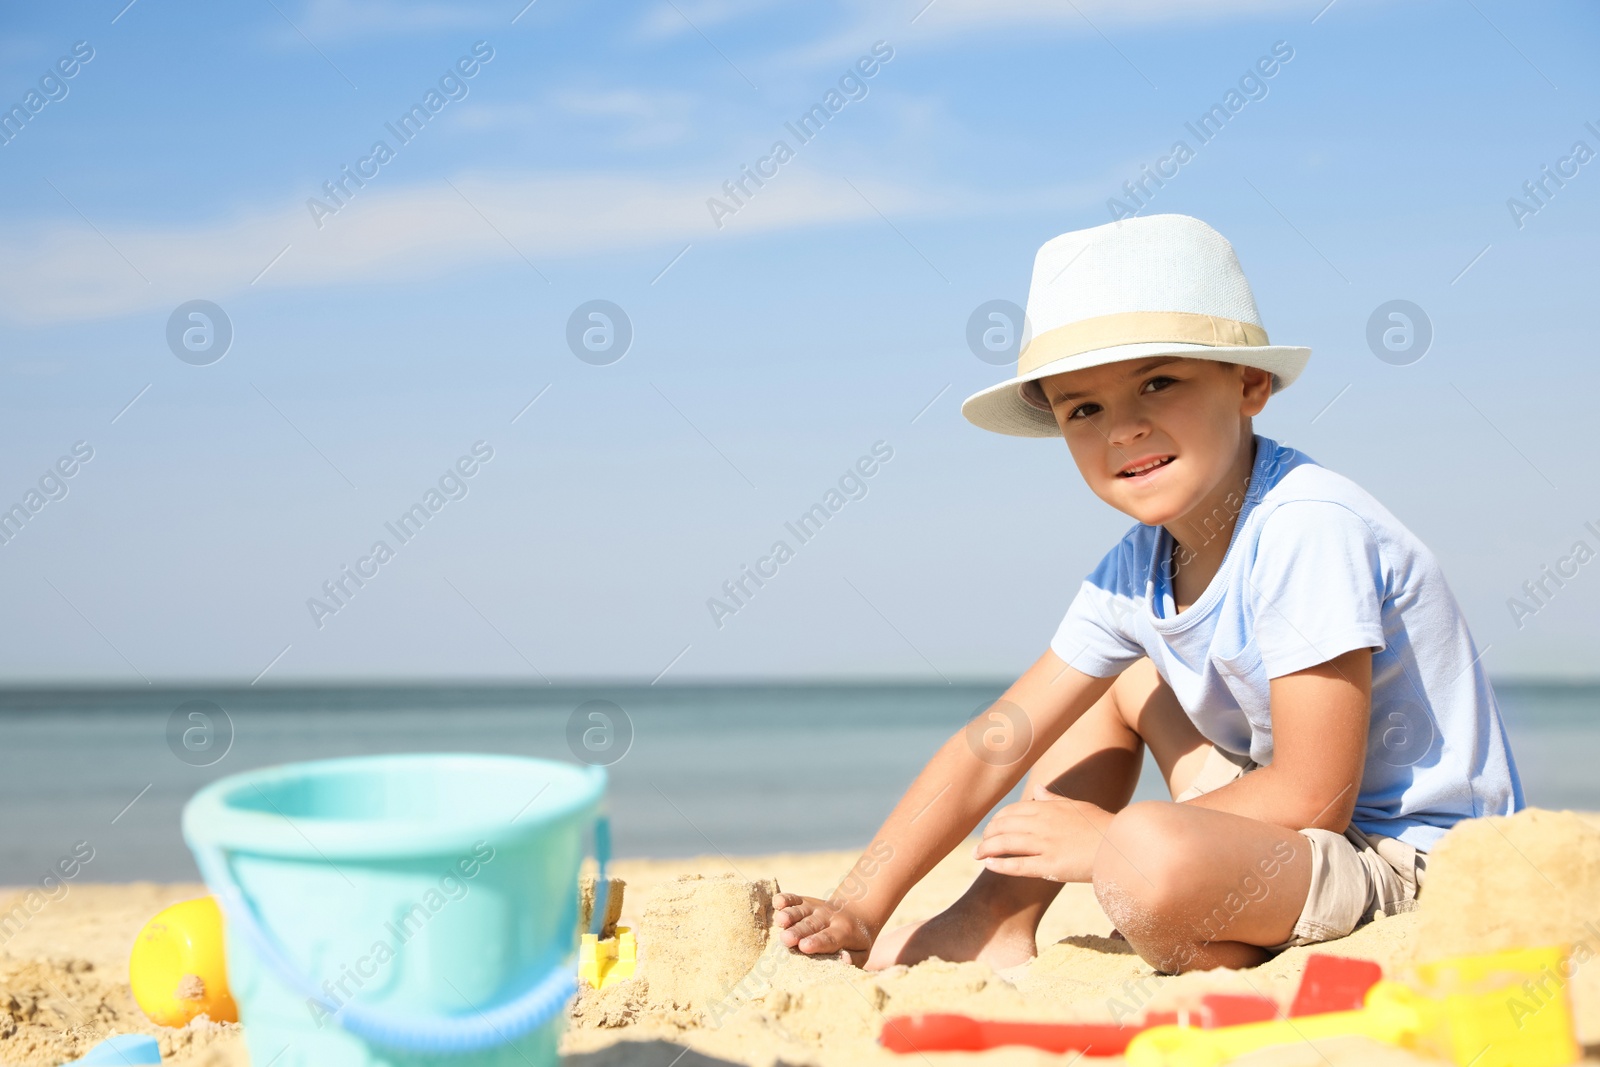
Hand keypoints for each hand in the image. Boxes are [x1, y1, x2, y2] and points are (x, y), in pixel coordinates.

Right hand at [772, 893, 873, 965]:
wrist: (856, 912)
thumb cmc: (856, 941)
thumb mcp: (862, 951)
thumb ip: (855, 958)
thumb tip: (844, 959)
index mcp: (843, 931)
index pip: (829, 938)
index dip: (816, 942)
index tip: (804, 946)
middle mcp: (828, 917)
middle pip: (811, 925)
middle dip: (798, 931)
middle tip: (786, 939)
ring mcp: (816, 908)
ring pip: (801, 911)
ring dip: (790, 915)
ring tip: (780, 921)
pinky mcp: (806, 901)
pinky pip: (794, 898)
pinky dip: (785, 899)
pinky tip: (777, 902)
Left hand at [973, 790, 1111, 882]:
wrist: (1121, 847)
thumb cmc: (1101, 827)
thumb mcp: (1077, 806)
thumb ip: (1054, 799)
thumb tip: (1039, 789)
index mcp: (1048, 808)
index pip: (1011, 811)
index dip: (996, 820)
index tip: (990, 828)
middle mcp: (1042, 824)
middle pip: (1003, 826)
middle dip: (987, 835)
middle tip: (979, 845)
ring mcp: (1046, 845)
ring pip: (1005, 844)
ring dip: (986, 849)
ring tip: (976, 855)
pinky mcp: (1051, 866)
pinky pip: (1018, 865)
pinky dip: (1000, 865)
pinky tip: (989, 865)